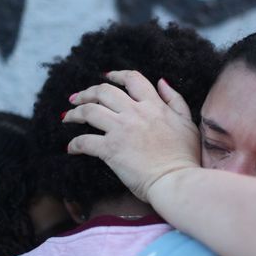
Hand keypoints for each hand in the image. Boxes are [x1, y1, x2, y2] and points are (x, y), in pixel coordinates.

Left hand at [64, 70, 199, 201]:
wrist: (176, 180)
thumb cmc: (185, 157)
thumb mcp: (187, 123)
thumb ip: (175, 100)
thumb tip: (162, 82)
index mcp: (153, 105)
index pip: (132, 79)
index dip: (116, 75)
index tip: (105, 77)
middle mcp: (135, 113)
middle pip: (103, 91)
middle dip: (87, 92)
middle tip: (76, 98)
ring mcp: (121, 130)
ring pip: (89, 111)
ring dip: (75, 113)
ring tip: (67, 117)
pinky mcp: (110, 149)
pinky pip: (85, 141)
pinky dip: (75, 144)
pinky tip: (71, 148)